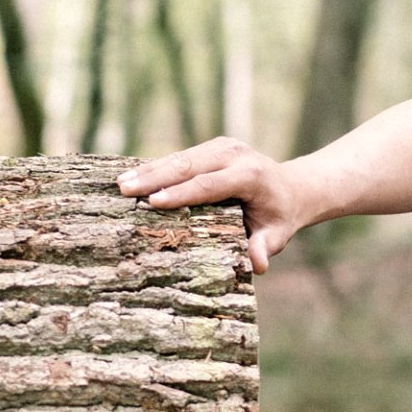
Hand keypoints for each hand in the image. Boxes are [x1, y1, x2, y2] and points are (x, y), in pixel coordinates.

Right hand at [117, 137, 305, 273]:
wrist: (291, 189)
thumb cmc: (279, 217)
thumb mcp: (277, 234)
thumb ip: (265, 247)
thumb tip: (257, 265)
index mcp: (251, 175)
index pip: (210, 185)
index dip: (181, 193)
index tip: (152, 202)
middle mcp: (236, 155)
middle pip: (190, 166)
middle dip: (155, 178)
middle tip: (124, 190)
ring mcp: (224, 147)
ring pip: (181, 157)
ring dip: (150, 170)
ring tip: (120, 183)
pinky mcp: (214, 146)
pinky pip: (182, 156)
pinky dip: (157, 166)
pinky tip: (132, 175)